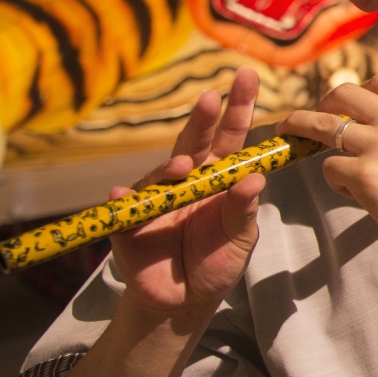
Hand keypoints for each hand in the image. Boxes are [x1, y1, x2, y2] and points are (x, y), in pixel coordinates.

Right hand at [109, 69, 266, 325]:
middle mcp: (186, 180)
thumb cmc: (216, 261)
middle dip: (202, 118)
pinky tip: (124, 196)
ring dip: (169, 168)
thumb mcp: (239, 237)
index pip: (229, 136)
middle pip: (194, 142)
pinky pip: (124, 210)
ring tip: (182, 166)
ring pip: (159, 175)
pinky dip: (124, 202)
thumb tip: (254, 180)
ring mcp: (155, 199)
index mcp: (218, 178)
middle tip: (211, 97)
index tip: (247, 75)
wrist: (185, 301)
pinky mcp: (128, 224)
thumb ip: (243, 210)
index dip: (237, 107)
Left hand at [277, 75, 377, 256]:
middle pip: (341, 95)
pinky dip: (335, 179)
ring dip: (301, 129)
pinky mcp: (365, 175)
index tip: (347, 104)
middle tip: (309, 118)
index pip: (377, 82)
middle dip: (320, 105)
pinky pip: (330, 168)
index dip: (357, 92)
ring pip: (322, 127)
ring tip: (287, 134)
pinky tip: (355, 192)